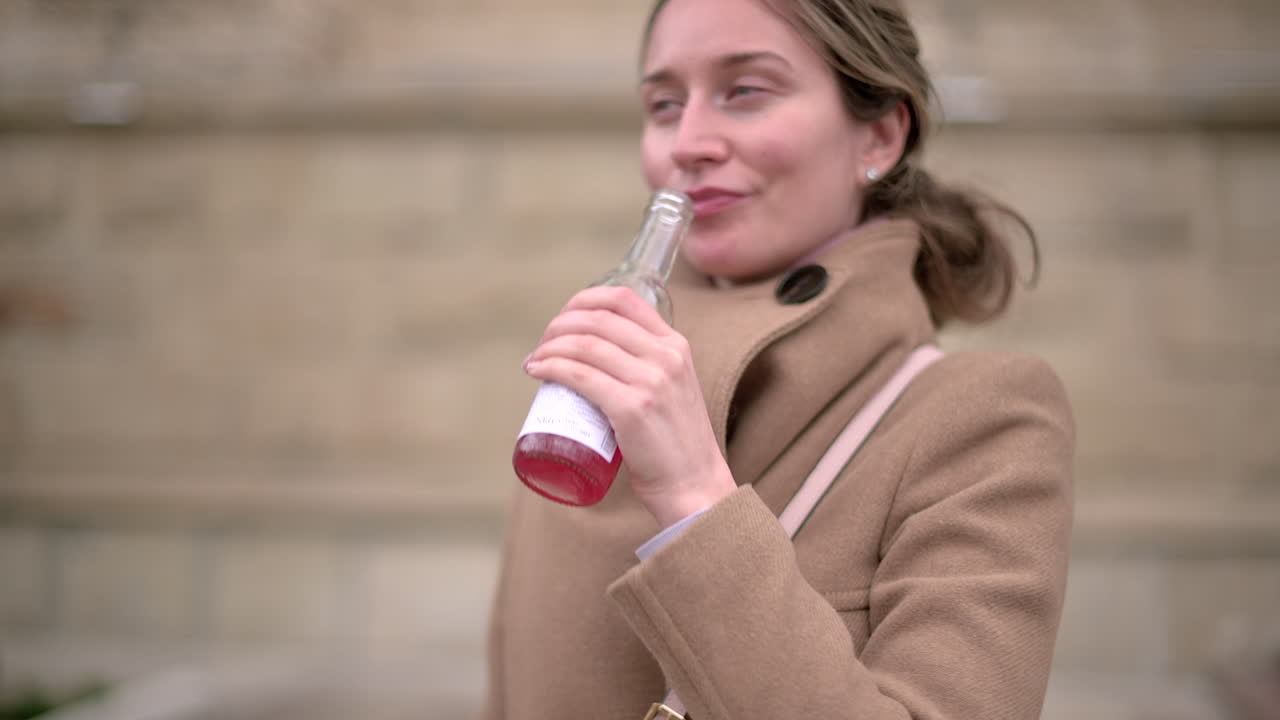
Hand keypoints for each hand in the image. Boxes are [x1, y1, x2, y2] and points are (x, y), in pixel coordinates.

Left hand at [523, 286, 735, 526]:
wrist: (693, 483)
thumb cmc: (674, 441)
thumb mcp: (673, 387)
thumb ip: (649, 365)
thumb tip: (600, 354)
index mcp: (675, 345)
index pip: (624, 300)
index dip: (584, 300)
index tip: (563, 317)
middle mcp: (665, 356)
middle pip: (597, 320)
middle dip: (559, 326)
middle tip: (542, 345)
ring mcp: (650, 382)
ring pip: (584, 345)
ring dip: (549, 347)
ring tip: (535, 360)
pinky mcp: (631, 408)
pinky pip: (580, 375)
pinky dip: (551, 367)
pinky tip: (537, 370)